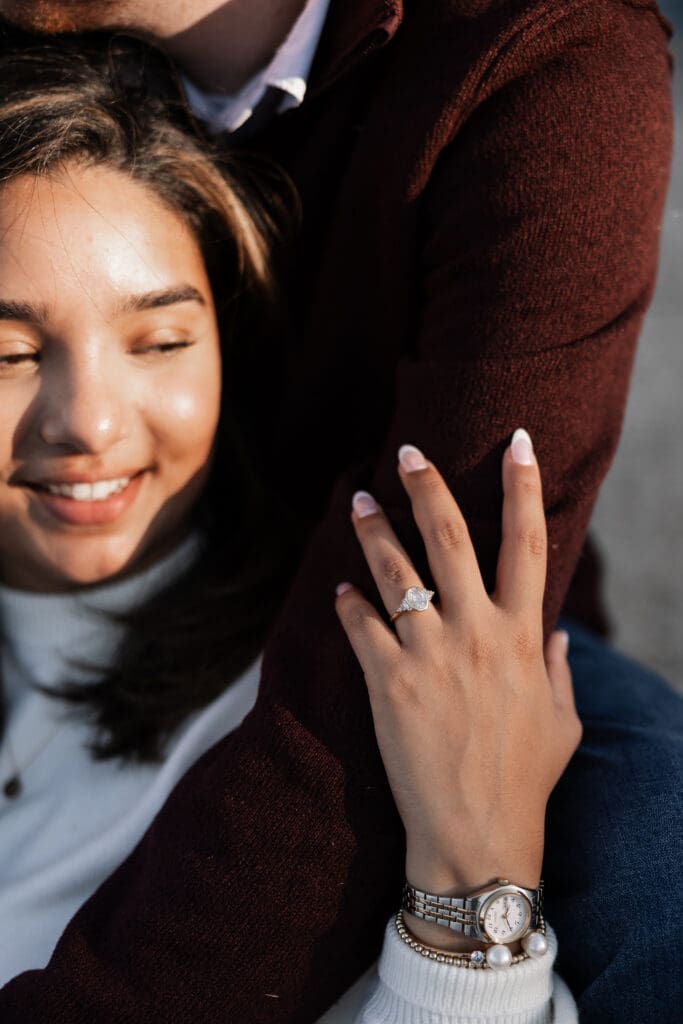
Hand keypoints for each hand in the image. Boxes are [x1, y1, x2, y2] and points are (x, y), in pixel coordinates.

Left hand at [335, 431, 581, 919]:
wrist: (476, 836)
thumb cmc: (525, 781)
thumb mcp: (561, 723)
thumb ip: (558, 671)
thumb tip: (556, 637)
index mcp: (521, 635)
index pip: (528, 542)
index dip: (526, 486)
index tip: (520, 443)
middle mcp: (476, 632)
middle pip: (451, 536)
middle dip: (427, 485)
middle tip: (407, 451)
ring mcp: (428, 653)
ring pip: (394, 569)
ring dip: (372, 529)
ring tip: (355, 501)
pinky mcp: (386, 681)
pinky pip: (360, 624)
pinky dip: (347, 602)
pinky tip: (339, 590)